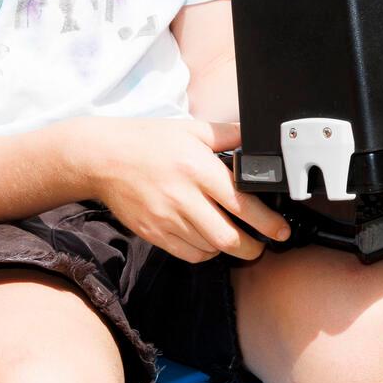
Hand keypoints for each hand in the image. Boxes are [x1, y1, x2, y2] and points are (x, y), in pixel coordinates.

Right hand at [79, 117, 290, 264]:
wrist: (102, 157)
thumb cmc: (148, 141)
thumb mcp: (192, 129)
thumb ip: (228, 135)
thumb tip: (256, 138)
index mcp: (198, 169)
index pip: (241, 203)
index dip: (266, 222)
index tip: (280, 229)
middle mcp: (183, 197)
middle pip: (227, 237)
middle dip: (252, 247)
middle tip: (263, 244)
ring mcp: (166, 218)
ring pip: (208, 248)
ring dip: (228, 249)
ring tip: (238, 241)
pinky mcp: (152, 233)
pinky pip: (187, 254)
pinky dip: (204, 252)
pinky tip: (209, 241)